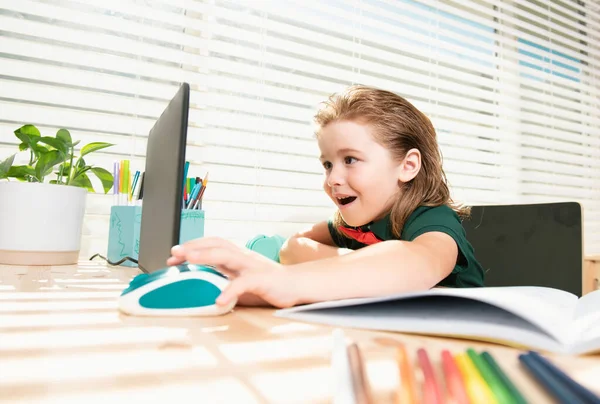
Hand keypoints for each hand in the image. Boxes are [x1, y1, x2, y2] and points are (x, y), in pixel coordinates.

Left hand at [167, 237, 298, 308]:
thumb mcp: (241, 279)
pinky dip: (230, 290)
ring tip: (188, 260)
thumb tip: (200, 288)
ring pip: (226, 255)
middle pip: (215, 244)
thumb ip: (224, 279)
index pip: (212, 244)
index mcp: (237, 256)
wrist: (297, 285)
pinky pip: (243, 283)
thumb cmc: (268, 284)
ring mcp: (252, 266)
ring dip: (205, 256)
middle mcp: (242, 256)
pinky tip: (218, 300)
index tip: (174, 255)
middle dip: (193, 247)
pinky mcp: (262, 279)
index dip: (192, 246)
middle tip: (174, 253)